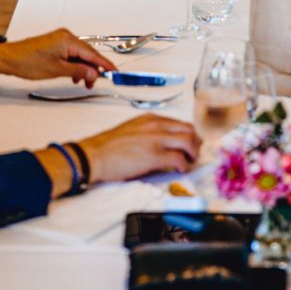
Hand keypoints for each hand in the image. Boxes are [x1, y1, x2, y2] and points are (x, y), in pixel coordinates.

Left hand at [0, 28, 112, 85]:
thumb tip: (94, 73)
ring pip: (79, 55)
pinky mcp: (55, 44)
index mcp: (68, 40)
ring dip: (83, 68)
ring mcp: (60, 39)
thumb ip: (79, 71)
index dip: (104, 64)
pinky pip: (71, 54)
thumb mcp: (57, 70)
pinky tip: (73, 75)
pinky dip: (74, 65)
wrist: (8, 58)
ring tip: (82, 82)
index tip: (113, 72)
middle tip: (93, 83)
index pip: (93, 53)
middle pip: (87, 53)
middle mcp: (66, 36)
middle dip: (92, 69)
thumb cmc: (27, 61)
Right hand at [77, 114, 200, 183]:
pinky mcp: (154, 156)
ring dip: (193, 154)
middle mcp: (156, 126)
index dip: (189, 135)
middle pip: (189, 130)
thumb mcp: (132, 130)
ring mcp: (156, 140)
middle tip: (194, 154)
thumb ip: (150, 133)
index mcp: (150, 119)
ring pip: (189, 142)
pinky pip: (179, 159)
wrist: (94, 155)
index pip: (180, 123)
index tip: (191, 144)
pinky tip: (180, 170)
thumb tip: (163, 143)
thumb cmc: (109, 147)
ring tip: (188, 162)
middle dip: (196, 143)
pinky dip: (184, 165)